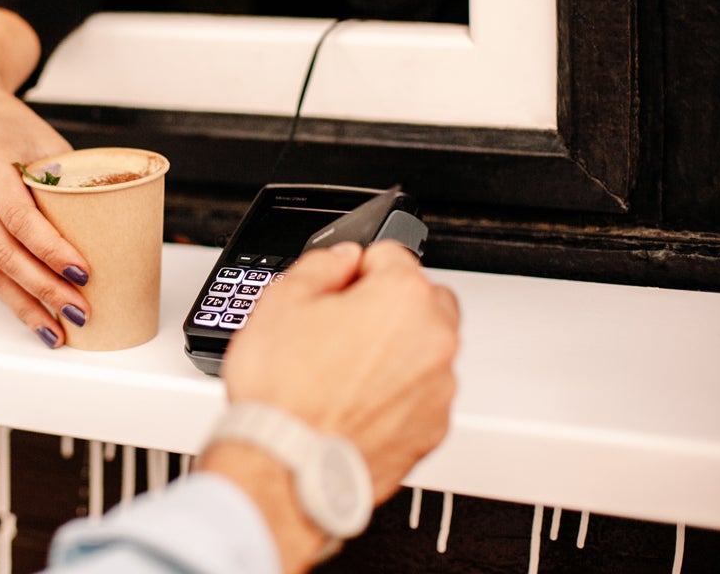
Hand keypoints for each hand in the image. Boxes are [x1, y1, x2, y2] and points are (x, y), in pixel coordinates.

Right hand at [0, 9, 89, 346]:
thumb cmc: (6, 125)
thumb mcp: (42, 139)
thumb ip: (67, 180)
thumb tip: (114, 224)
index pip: (21, 217)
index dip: (53, 250)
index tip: (84, 271)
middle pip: (5, 253)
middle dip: (45, 289)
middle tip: (79, 311)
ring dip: (27, 305)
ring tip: (58, 330)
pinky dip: (11, 297)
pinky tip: (34, 316)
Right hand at [220, 241, 459, 504]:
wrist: (286, 466)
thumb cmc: (284, 392)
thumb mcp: (280, 302)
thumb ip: (320, 266)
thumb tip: (341, 260)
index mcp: (403, 297)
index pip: (390, 254)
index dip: (355, 269)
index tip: (337, 288)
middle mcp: (433, 340)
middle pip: (421, 301)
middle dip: (387, 308)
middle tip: (342, 329)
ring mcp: (438, 389)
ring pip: (424, 351)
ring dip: (395, 353)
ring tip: (341, 373)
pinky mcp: (432, 430)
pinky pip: (420, 396)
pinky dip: (396, 395)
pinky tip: (353, 403)